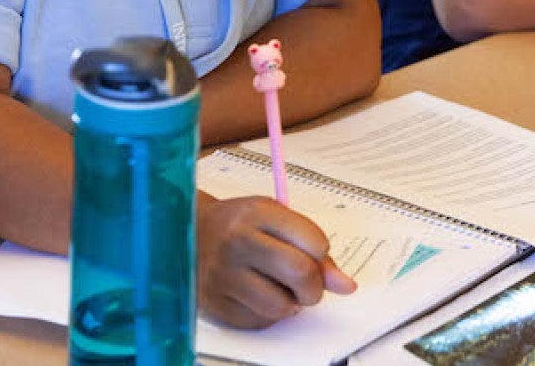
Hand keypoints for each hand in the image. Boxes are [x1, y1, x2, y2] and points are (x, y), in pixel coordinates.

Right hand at [196, 195, 355, 328]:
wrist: (189, 232)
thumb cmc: (240, 225)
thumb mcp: (276, 219)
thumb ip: (313, 247)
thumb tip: (346, 286)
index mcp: (258, 213)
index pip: (315, 242)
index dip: (320, 253)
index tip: (311, 253)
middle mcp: (238, 241)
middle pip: (301, 273)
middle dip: (313, 286)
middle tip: (305, 283)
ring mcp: (223, 273)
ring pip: (282, 305)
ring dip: (290, 303)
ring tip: (278, 288)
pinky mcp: (215, 302)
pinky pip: (260, 320)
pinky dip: (267, 313)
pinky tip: (255, 294)